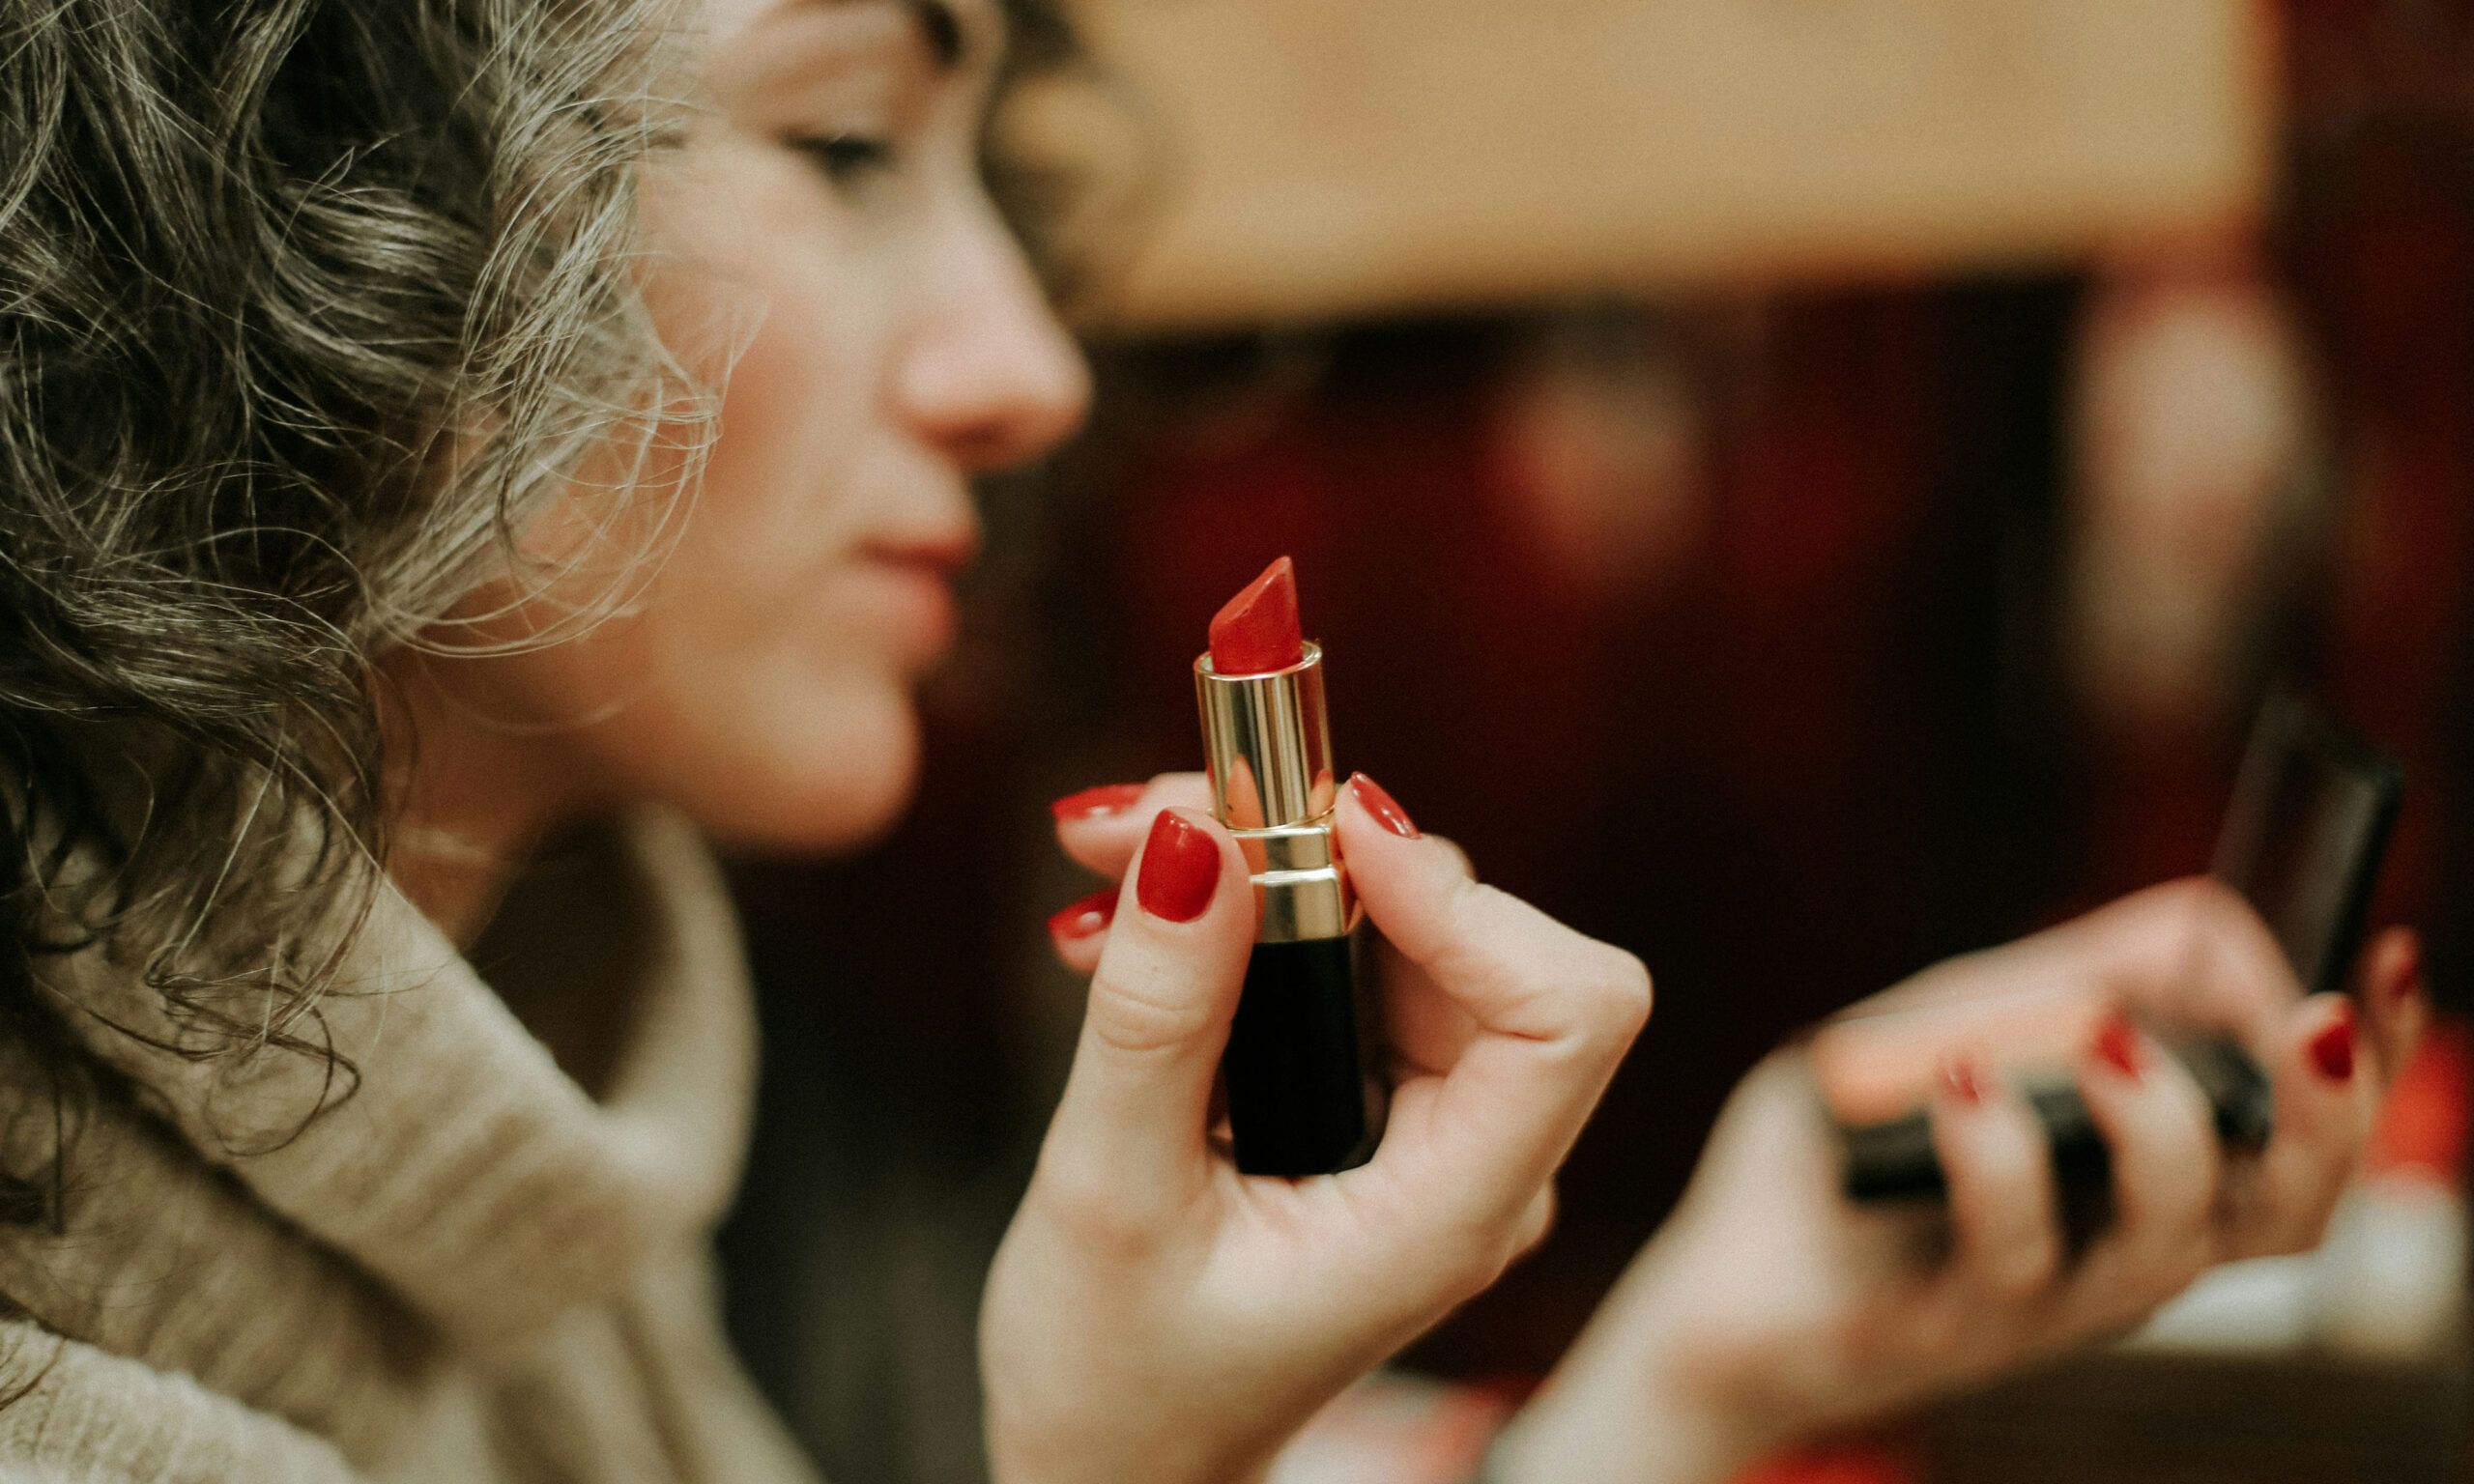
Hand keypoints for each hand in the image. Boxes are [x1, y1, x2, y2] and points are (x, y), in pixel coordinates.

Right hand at [981, 774, 1649, 1483]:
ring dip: (1256, 868)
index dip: (1463, 899)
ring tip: (1103, 862)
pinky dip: (1240, 916)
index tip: (1322, 829)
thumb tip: (1196, 837)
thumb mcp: (1111, 1197)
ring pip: (1396, 926)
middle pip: (1472, 935)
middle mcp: (1471, 1158)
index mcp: (1453, 1212)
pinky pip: (1342, 959)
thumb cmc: (1118, 1380)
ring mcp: (1427, 1125)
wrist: (1114, 1461)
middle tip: (1149, 817)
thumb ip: (1161, 1019)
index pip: (1564, 1011)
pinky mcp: (1369, 1098)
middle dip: (1314, 849)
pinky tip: (1125, 925)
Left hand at [1495, 880, 2425, 1483]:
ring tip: (2102, 1037)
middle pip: (2291, 1212)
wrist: (1715, 1282)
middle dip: (2330, 1116)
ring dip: (2161, 1129)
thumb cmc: (1848, 1152)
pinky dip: (1997, 1153)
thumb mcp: (1955, 1026)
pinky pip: (2010, 1257)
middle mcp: (2123, 1249)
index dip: (2370, 1056)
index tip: (2383, 953)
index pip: (2306, 1136)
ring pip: (2173, 1248)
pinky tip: (1953, 1079)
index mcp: (2146, 1182)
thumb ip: (2065, 977)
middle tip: (2312, 1023)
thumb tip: (2206, 928)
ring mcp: (2045, 1299)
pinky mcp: (1951, 1327)